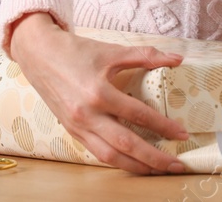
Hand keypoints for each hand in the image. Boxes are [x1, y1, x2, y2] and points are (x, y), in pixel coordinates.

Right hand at [7, 12, 189, 174]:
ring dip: (136, 166)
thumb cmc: (75, 51)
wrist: (39, 54)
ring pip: (110, 156)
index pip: (138, 115)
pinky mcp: (72, 131)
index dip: (163, 126)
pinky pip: (97, 152)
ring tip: (158, 170)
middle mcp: (87, 114)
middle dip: (154, 158)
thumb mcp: (112, 51)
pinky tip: (132, 162)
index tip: (182, 133)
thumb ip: (146, 55)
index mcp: (99, 92)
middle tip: (176, 164)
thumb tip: (177, 58)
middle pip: (126, 144)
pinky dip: (116, 161)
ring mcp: (78, 126)